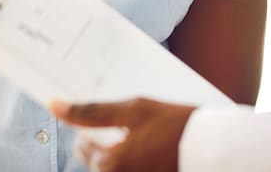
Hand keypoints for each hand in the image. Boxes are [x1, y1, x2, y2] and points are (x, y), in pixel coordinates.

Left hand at [51, 98, 194, 171]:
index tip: (113, 118)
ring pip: (115, 168)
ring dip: (124, 152)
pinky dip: (137, 160)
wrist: (216, 147)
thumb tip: (54, 106)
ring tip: (147, 136)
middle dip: (109, 142)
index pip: (83, 147)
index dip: (93, 127)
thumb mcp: (134, 109)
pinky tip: (153, 148)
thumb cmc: (176, 124)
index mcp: (111, 164)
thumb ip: (92, 111)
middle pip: (99, 161)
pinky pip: (132, 170)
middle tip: (134, 126)